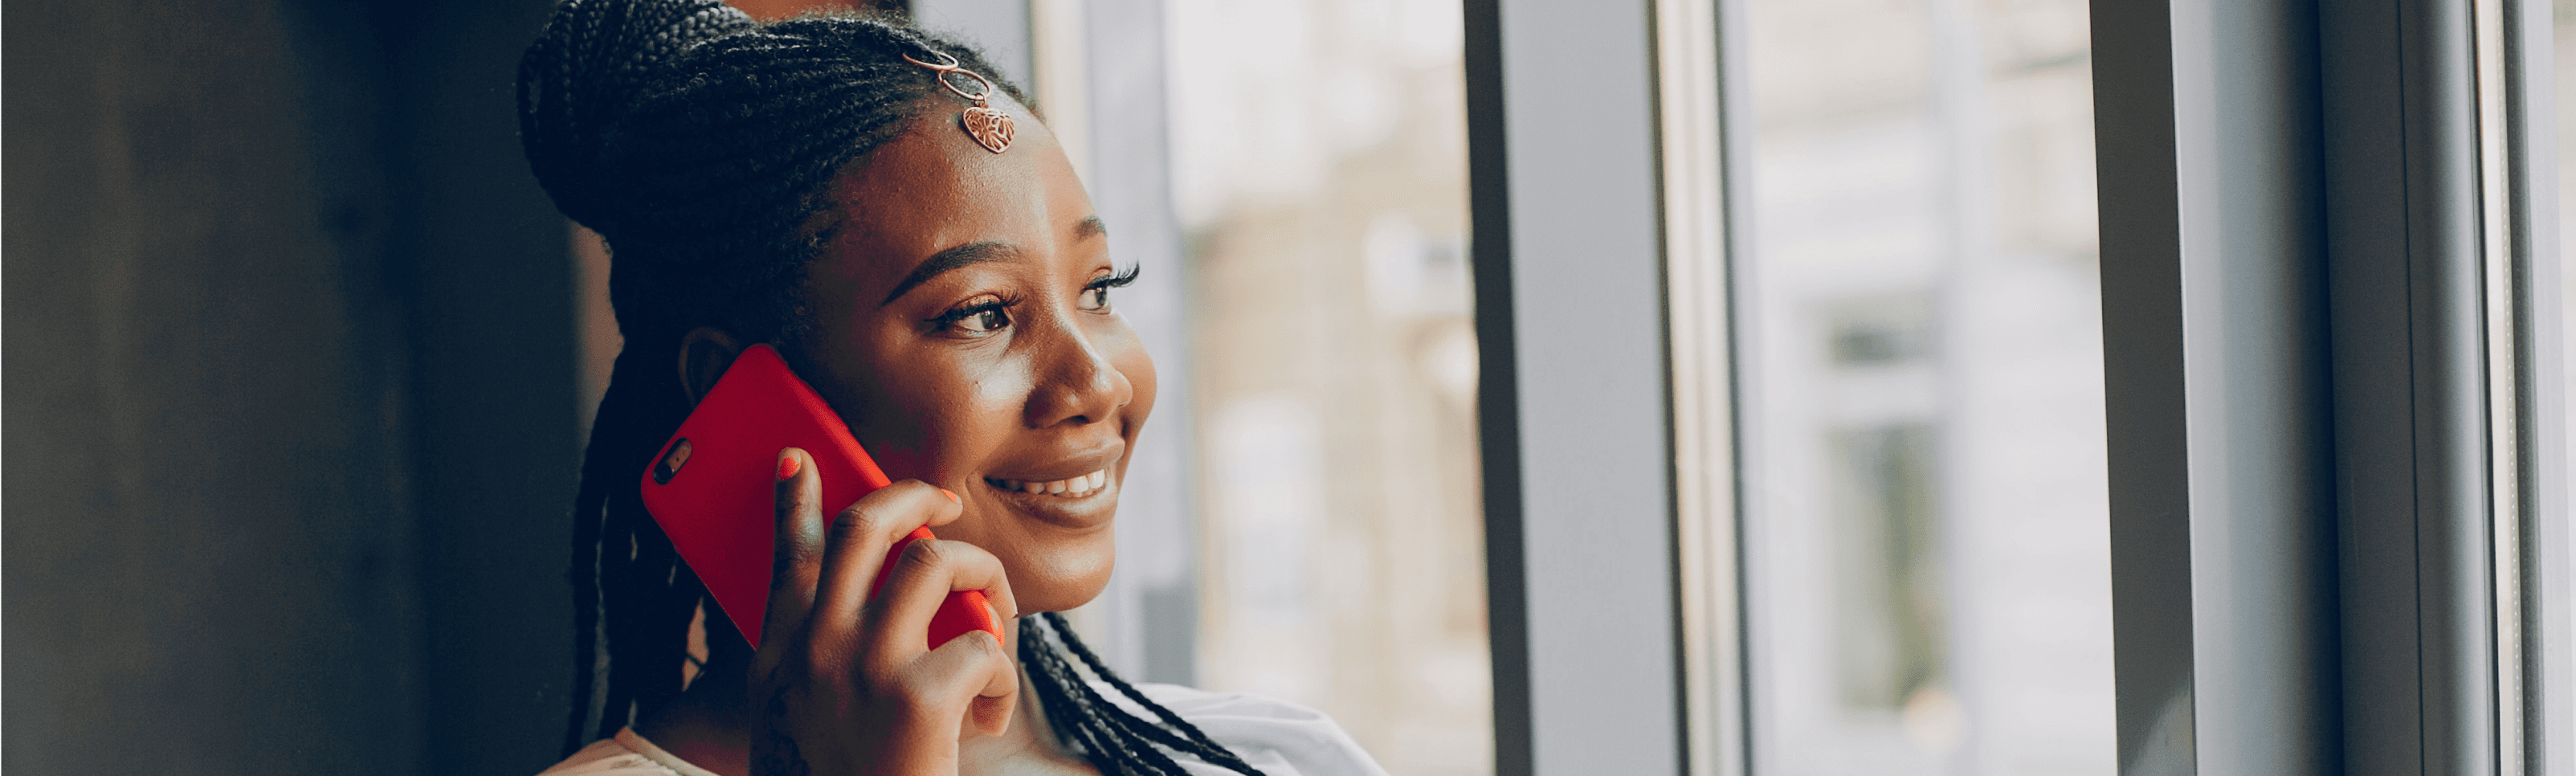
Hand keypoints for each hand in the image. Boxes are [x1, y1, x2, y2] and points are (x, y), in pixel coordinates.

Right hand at [748, 448, 1020, 775]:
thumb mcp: (796, 723)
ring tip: (992, 622)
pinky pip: (985, 644)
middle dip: (912, 496)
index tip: (800, 461)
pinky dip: (1001, 678)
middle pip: (864, 529)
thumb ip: (817, 666)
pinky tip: (984, 723)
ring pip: (937, 562)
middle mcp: (814, 650)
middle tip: (942, 501)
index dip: (794, 501)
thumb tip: (866, 612)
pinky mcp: (919, 698)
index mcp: (779, 658)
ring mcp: (865, 667)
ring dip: (982, 580)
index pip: (785, 558)